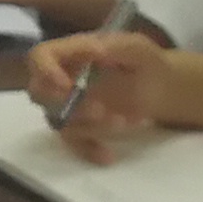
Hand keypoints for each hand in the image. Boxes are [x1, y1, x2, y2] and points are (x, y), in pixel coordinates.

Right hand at [27, 29, 173, 161]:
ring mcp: (69, 105)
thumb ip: (120, 46)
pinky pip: (73, 142)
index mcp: (70, 53)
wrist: (162, 89)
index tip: (67, 86)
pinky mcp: (81, 127)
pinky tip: (108, 155)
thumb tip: (97, 50)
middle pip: (40, 93)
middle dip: (68, 105)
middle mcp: (62, 79)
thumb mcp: (140, 49)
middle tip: (100, 110)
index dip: (45, 71)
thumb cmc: (147, 63)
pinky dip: (88, 150)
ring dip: (88, 126)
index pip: (41, 56)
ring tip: (125, 122)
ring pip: (59, 120)